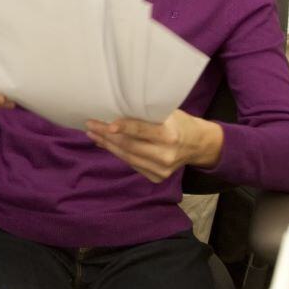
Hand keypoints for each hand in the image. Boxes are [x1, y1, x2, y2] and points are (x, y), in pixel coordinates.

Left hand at [86, 110, 223, 182]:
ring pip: (127, 157)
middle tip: (90, 125)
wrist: (198, 145)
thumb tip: (116, 111)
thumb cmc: (179, 122)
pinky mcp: (156, 177)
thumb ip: (146, 115)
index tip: (106, 125)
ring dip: (108, 145)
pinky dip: (118, 153)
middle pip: (130, 146)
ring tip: (93, 134)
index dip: (123, 128)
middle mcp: (166, 155)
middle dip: (106, 136)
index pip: (142, 131)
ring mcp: (161, 170)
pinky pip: (132, 164)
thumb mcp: (168, 113)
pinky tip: (106, 144)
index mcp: (170, 135)